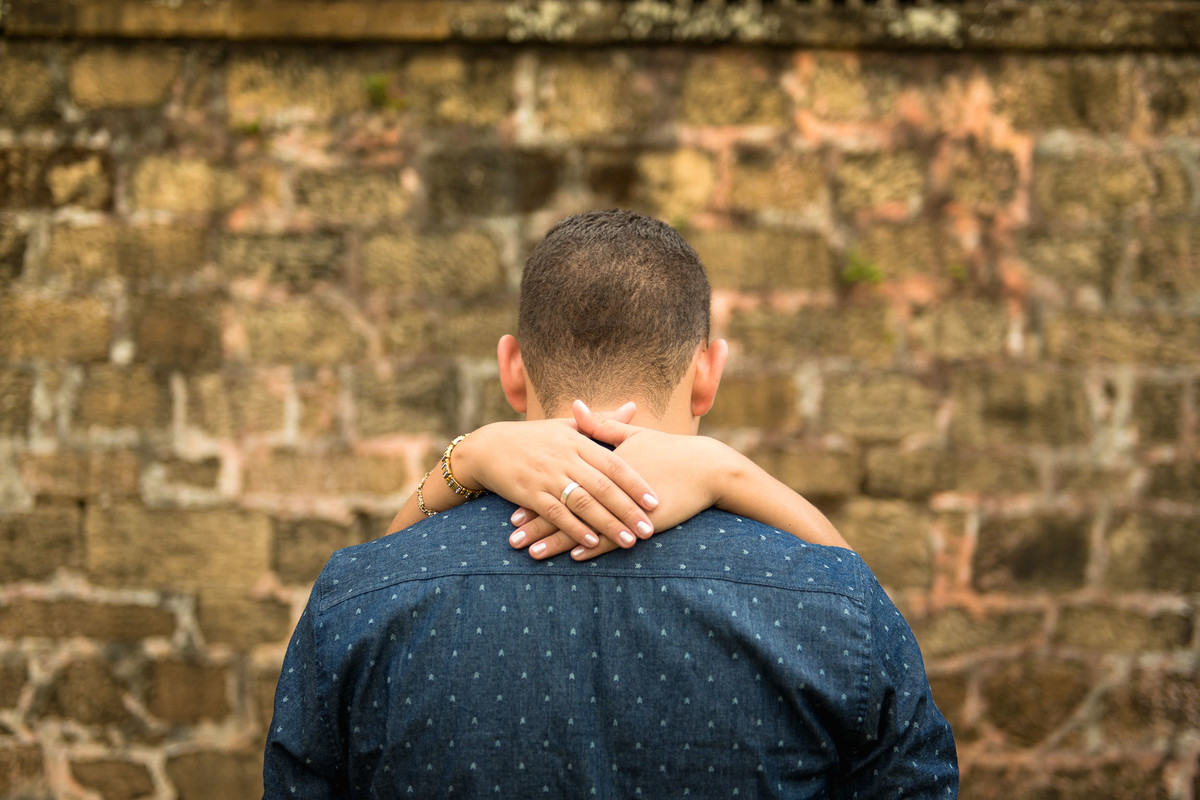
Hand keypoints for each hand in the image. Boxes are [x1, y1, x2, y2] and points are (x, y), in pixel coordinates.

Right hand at [452, 405, 658, 551]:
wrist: (487, 447)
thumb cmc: (532, 438)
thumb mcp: (566, 426)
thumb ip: (602, 422)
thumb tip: (633, 406)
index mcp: (577, 441)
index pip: (614, 464)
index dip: (636, 483)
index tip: (655, 501)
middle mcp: (565, 458)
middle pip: (603, 486)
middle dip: (628, 510)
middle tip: (649, 528)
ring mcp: (547, 476)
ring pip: (583, 502)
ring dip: (607, 524)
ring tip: (628, 541)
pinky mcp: (528, 493)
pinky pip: (555, 513)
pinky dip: (574, 528)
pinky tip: (591, 542)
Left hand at [513, 400, 850, 559]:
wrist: (709, 468)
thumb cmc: (670, 451)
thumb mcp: (632, 434)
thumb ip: (599, 426)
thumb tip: (575, 406)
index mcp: (604, 462)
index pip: (562, 480)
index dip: (537, 493)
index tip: (512, 503)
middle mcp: (610, 484)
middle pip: (566, 504)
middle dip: (535, 523)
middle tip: (509, 537)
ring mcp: (626, 504)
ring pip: (585, 524)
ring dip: (555, 541)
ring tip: (529, 554)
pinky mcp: (645, 520)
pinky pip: (614, 536)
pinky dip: (592, 545)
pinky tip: (572, 556)